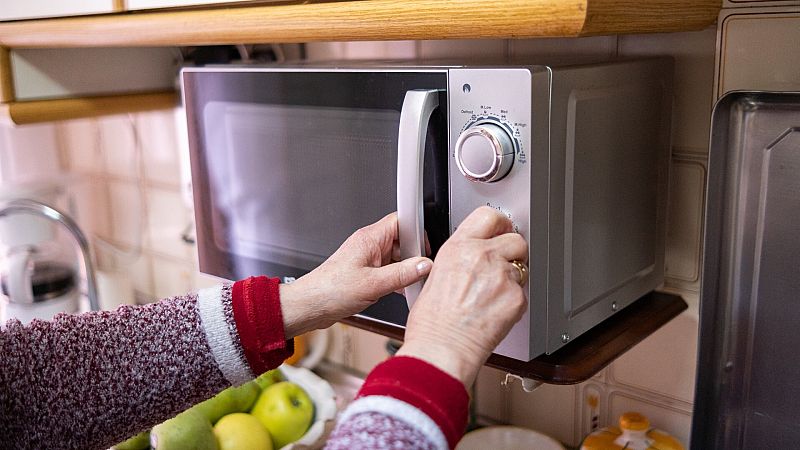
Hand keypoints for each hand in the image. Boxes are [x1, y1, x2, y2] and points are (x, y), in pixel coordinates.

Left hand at [280, 212, 432, 337]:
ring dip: (404, 269)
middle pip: (401, 239)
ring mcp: (367, 258)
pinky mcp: (365, 271)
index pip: (400, 219)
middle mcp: (368, 244)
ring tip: (406, 284)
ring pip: (396, 256)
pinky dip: (396, 278)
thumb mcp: (373, 284)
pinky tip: (398, 290)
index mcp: (369, 238)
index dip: (417, 230)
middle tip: (418, 271)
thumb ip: (403, 274)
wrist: (310, 305)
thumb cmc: (330, 290)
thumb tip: (424, 265)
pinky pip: (388, 269)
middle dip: (413, 255)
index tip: (425, 247)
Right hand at [396, 206, 527, 387]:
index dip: (500, 223)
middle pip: (516, 239)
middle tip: (503, 266)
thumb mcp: (434, 276)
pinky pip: (522, 293)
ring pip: (521, 267)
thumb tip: (471, 257)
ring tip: (492, 296)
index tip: (502, 229)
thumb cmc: (432, 322)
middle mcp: (482, 257)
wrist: (442, 349)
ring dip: (512, 278)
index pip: (489, 216)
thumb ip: (458, 259)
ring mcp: (501, 277)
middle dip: (512, 252)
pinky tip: (495, 312)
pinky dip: (513, 302)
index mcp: (459, 247)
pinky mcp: (516, 298)